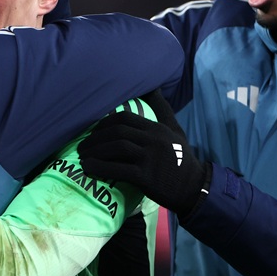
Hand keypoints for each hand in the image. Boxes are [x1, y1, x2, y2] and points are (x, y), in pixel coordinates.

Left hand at [78, 92, 208, 216]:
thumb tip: (153, 88)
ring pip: (116, 148)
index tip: (93, 131)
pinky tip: (88, 168)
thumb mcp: (175, 130)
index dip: (104, 123)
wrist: (194, 187)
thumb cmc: (182, 159)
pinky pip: (117, 169)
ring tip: (82, 156)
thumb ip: (162, 110)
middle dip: (95, 138)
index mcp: (156, 128)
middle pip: (117, 132)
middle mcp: (152, 140)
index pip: (125, 118)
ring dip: (95, 151)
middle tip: (83, 145)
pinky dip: (100, 168)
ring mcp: (149, 158)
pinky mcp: (145, 177)